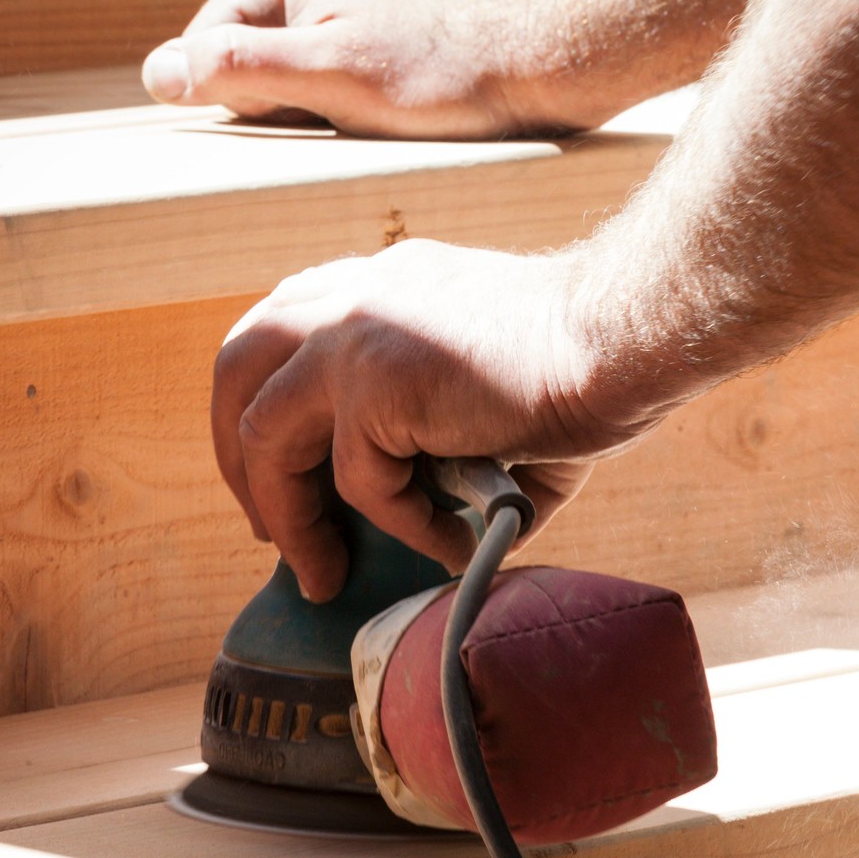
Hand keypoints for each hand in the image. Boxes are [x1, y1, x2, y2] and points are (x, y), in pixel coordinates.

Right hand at [142, 0, 565, 136]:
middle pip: (255, 59)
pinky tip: (380, 139)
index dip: (216, 95)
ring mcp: (360, 18)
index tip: (240, 140)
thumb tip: (162, 76)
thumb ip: (244, 69)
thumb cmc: (449, 68)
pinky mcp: (395, 50)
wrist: (551, 64)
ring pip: (302, 78)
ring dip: (313, 119)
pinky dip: (352, 118)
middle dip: (270, 109)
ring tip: (348, 143)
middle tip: (302, 149)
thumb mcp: (335, 74)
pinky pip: (346, 87)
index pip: (211, 40)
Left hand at [213, 240, 647, 598]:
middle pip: (237, 371)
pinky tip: (450, 544)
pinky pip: (356, 481)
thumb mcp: (490, 403)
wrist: (620, 339)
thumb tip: (449, 534)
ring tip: (320, 570)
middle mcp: (351, 296)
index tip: (288, 479)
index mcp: (377, 287)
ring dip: (285, 513)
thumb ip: (446, 451)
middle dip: (239, 460)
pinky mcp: (376, 380)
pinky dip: (399, 527)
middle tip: (270, 531)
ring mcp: (354, 332)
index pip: (281, 336)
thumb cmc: (584, 368)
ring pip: (263, 430)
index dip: (268, 410)